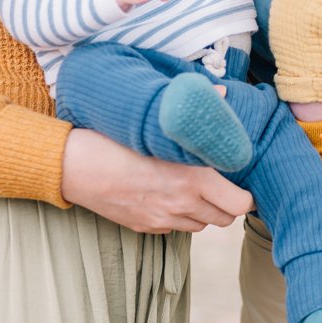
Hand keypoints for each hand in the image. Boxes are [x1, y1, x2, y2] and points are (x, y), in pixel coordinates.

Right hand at [60, 128, 251, 233]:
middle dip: (226, 203)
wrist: (77, 166)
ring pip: (200, 225)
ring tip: (193, 188)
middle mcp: (182, 204)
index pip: (240, 203)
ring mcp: (163, 220)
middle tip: (220, 184)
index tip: (240, 181)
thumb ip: (196, 115)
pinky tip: (167, 194)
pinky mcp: (145, 227)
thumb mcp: (158, 124)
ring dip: (203, 210)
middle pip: (224, 219)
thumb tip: (221, 95)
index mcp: (194, 179)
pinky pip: (174, 227)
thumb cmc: (117, 139)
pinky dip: (178, 216)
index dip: (245, 194)